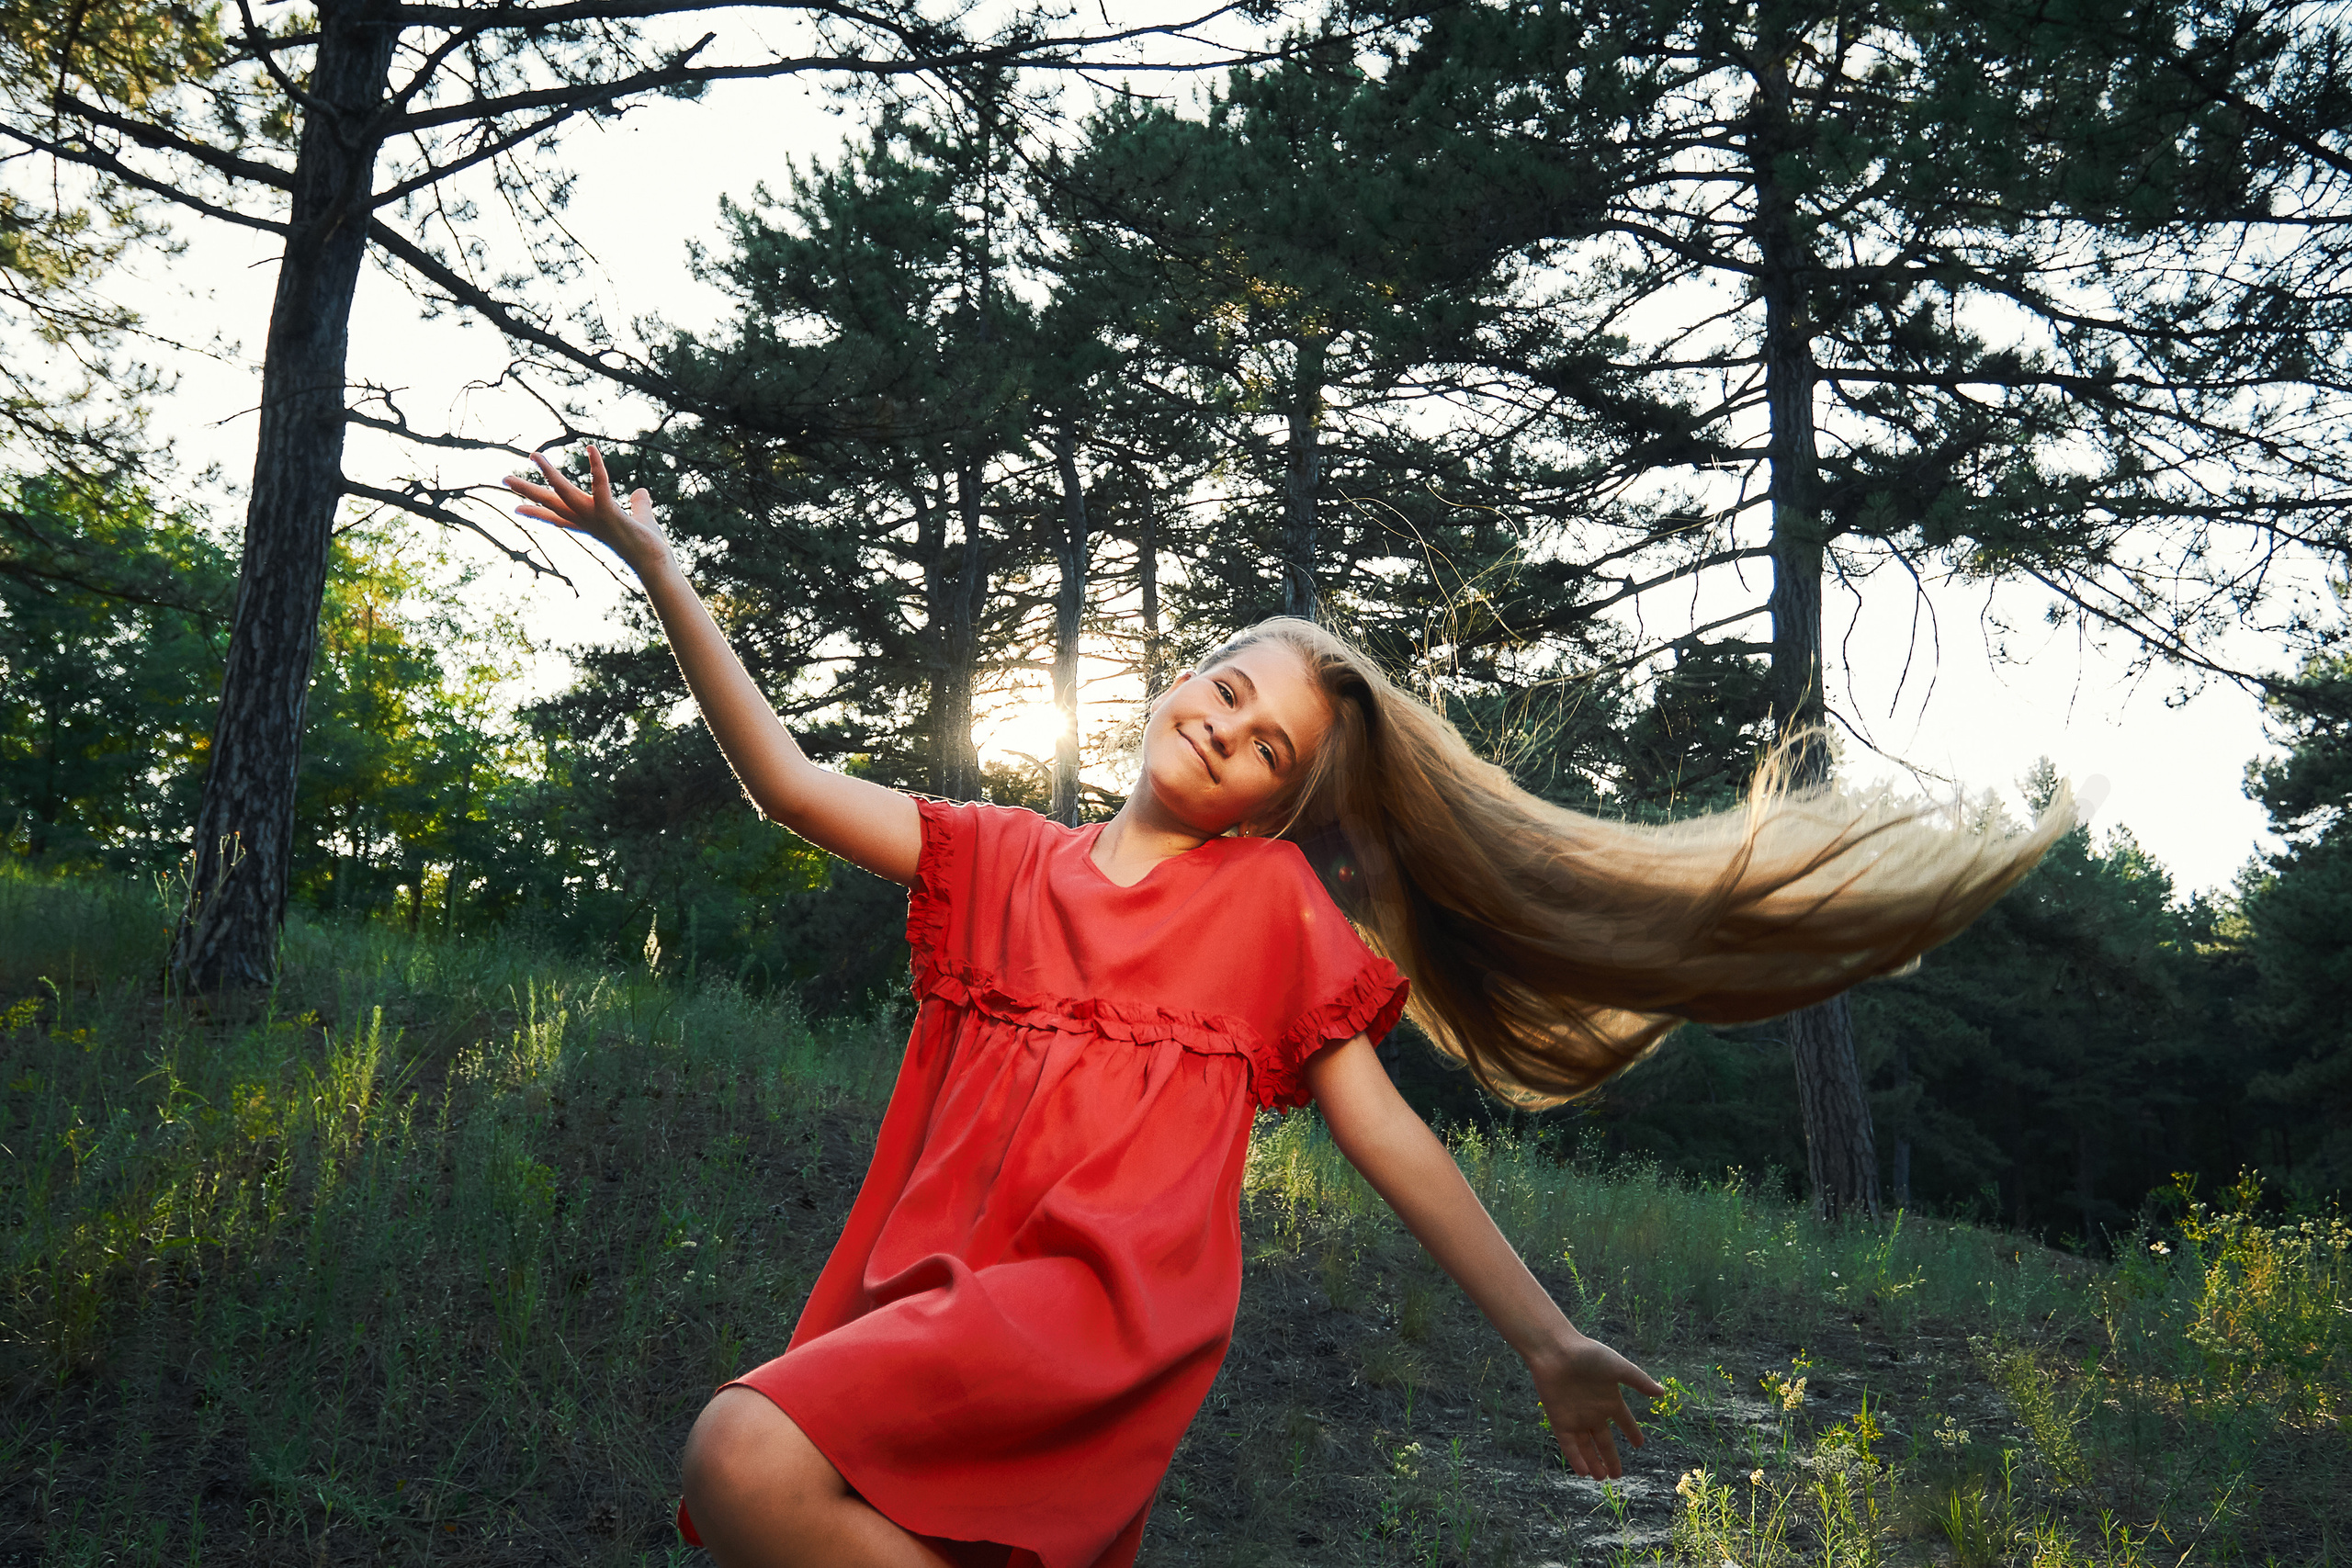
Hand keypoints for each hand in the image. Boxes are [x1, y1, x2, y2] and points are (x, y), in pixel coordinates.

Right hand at [505, 445, 669, 575]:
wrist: (654, 562)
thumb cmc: (646, 544)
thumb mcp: (640, 520)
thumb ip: (639, 505)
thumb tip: (641, 492)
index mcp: (588, 523)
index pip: (557, 517)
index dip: (536, 512)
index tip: (515, 508)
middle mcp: (586, 520)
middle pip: (551, 503)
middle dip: (527, 491)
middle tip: (504, 478)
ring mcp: (594, 517)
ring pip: (564, 492)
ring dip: (548, 473)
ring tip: (534, 454)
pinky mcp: (608, 513)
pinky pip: (600, 486)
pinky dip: (596, 467)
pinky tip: (591, 448)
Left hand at [1529, 1333, 1662, 1478]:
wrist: (1556, 1351)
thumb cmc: (1588, 1354)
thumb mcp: (1618, 1368)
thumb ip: (1639, 1381)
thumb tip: (1661, 1392)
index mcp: (1609, 1399)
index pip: (1624, 1421)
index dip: (1632, 1432)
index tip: (1639, 1444)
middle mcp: (1593, 1411)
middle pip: (1604, 1440)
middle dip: (1610, 1457)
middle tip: (1617, 1475)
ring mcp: (1575, 1417)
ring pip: (1585, 1446)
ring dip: (1593, 1462)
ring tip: (1602, 1478)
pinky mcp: (1559, 1420)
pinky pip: (1568, 1444)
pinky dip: (1576, 1458)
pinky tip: (1584, 1472)